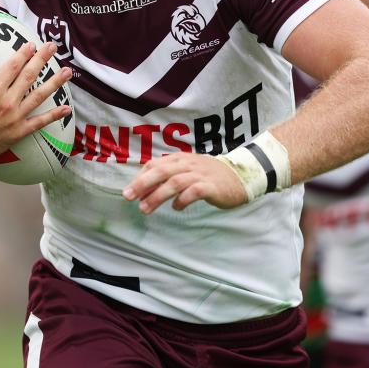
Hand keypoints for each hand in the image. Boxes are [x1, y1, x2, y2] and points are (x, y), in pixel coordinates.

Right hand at [0, 40, 71, 165]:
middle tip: (53, 47)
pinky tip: (66, 109)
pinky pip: (39, 122)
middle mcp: (6, 101)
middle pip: (29, 75)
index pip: (13, 65)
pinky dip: (54, 116)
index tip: (32, 44)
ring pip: (39, 96)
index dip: (24, 53)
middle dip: (42, 59)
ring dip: (55, 82)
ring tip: (68, 72)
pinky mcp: (18, 132)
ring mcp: (14, 118)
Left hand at [122, 152, 247, 213]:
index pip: (155, 164)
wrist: (240, 176)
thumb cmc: (209, 176)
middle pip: (161, 171)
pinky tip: (176, 208)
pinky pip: (194, 191)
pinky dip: (182, 200)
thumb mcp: (187, 170)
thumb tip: (144, 190)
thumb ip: (168, 176)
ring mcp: (200, 174)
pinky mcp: (211, 186)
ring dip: (157, 195)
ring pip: (175, 182)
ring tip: (145, 208)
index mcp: (180, 159)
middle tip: (128, 197)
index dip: (140, 177)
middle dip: (142, 184)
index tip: (129, 191)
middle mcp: (188, 164)